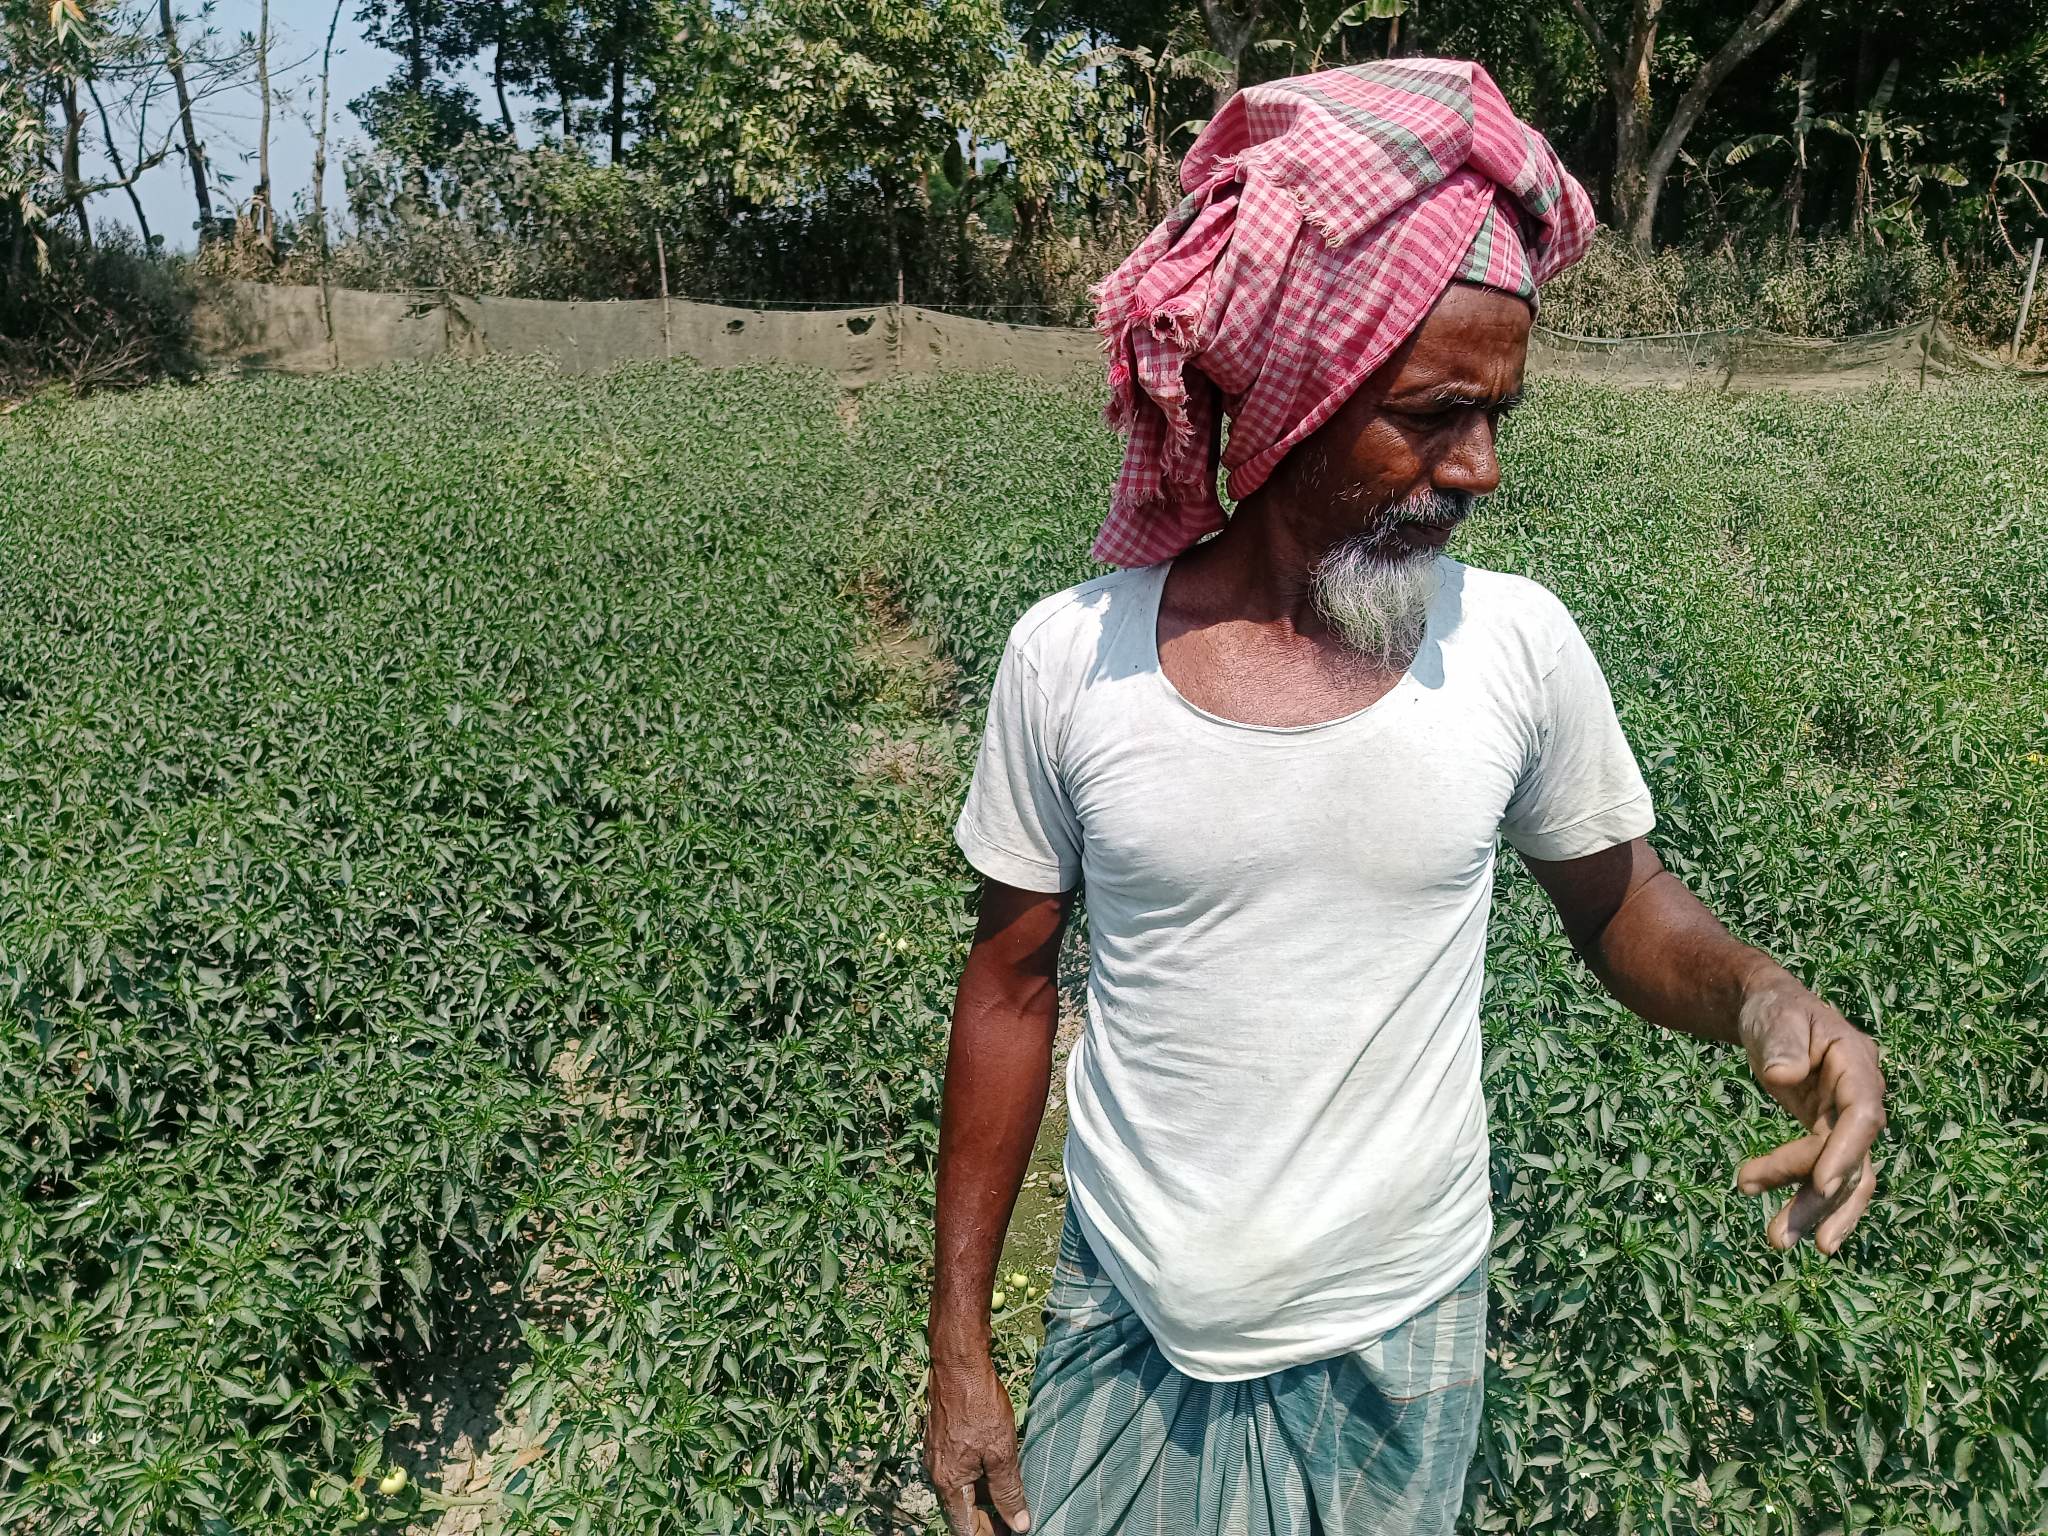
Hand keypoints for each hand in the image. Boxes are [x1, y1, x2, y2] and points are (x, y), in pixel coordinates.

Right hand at [924, 1350, 1030, 1534]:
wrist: (958, 1363)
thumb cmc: (979, 1405)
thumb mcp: (1001, 1452)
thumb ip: (1008, 1491)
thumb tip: (1018, 1524)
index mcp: (949, 1482)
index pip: (965, 1527)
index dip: (988, 1535)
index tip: (1009, 1534)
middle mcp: (937, 1472)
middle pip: (961, 1510)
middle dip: (987, 1520)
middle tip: (1014, 1520)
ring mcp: (937, 1454)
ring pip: (962, 1489)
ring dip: (984, 1498)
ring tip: (1010, 1498)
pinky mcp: (942, 1438)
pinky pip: (960, 1469)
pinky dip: (978, 1477)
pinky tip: (997, 1470)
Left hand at [1734, 969, 1886, 1254]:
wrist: (1771, 1011)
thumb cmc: (1776, 1010)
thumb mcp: (1776, 1017)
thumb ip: (1781, 1042)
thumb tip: (1784, 1076)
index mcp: (1857, 1064)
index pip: (1861, 1115)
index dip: (1845, 1151)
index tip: (1821, 1185)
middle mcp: (1862, 1099)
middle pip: (1851, 1157)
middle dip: (1819, 1199)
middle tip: (1781, 1236)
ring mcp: (1848, 1122)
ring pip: (1842, 1177)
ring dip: (1812, 1211)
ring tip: (1776, 1241)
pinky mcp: (1829, 1136)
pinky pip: (1825, 1176)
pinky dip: (1807, 1200)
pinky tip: (1784, 1226)